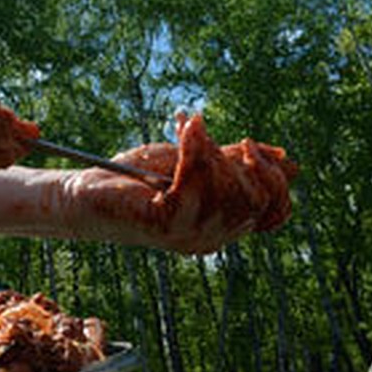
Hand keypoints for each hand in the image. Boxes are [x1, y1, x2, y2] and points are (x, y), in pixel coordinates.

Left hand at [52, 113, 296, 255]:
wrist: (83, 190)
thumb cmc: (134, 178)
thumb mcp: (192, 161)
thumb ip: (233, 160)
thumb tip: (288, 159)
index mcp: (222, 224)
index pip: (274, 212)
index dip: (276, 179)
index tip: (254, 148)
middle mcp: (210, 236)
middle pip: (255, 200)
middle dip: (242, 162)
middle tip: (214, 139)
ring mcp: (187, 235)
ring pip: (228, 193)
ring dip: (212, 153)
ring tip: (188, 135)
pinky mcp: (162, 224)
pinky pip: (194, 187)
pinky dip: (192, 152)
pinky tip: (180, 135)